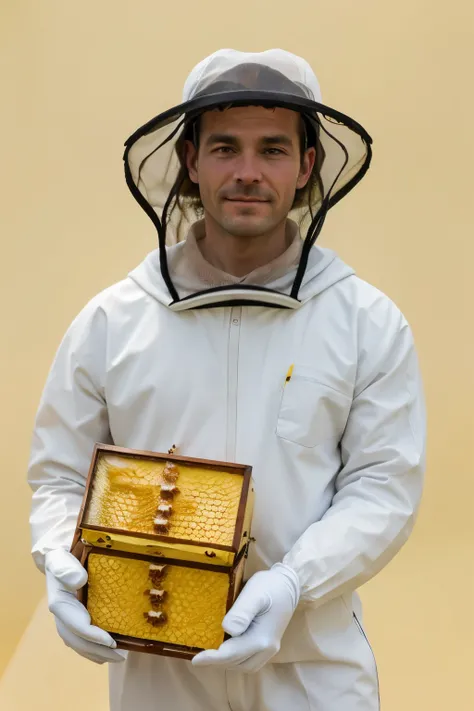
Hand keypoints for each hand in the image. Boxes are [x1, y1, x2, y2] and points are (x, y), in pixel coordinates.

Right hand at [45, 548, 127, 664]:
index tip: (112, 642)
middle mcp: (61, 615)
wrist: (57, 557)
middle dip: (98, 651)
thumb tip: (79, 581)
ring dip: (96, 653)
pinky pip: (80, 638)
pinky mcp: (73, 618)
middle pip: (78, 640)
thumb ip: (67, 568)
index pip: (77, 626)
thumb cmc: (62, 557)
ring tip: (117, 658)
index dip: (94, 636)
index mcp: (60, 603)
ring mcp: (66, 618)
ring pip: (78, 643)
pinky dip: (92, 648)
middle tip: (121, 657)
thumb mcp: (62, 558)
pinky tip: (105, 651)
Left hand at [192, 563, 298, 672]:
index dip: (212, 659)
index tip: (195, 659)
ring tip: (211, 654)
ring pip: (244, 665)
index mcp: (262, 638)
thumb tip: (227, 629)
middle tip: (199, 655)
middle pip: (237, 663)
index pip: (232, 654)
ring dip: (226, 663)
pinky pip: (249, 660)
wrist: (290, 584)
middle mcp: (267, 648)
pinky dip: (236, 659)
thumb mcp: (255, 592)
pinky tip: (227, 650)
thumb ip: (242, 611)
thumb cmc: (270, 586)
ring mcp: (270, 648)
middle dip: (217, 662)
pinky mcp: (269, 644)